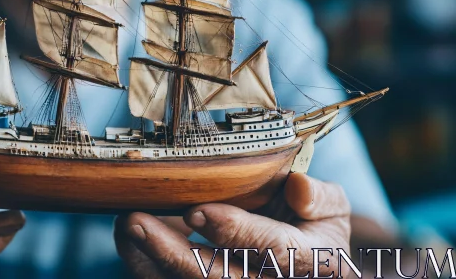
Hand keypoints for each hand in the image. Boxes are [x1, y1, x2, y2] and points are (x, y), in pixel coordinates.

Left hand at [115, 173, 350, 277]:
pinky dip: (144, 264)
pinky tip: (125, 238)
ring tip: (125, 226)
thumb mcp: (331, 207)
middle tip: (138, 221)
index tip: (197, 212)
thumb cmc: (311, 222)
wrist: (304, 258)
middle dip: (173, 252)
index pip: (271, 249)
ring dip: (150, 259)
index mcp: (308, 259)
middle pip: (217, 277)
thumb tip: (297, 187)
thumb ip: (319, 197)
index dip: (235, 232)